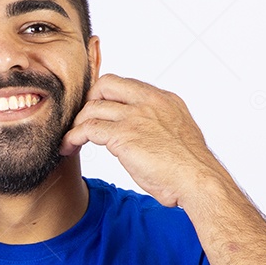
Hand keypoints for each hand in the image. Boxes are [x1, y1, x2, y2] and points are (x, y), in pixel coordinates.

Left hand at [59, 74, 213, 207]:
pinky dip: (72, 137)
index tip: (98, 111)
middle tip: (82, 121)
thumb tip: (144, 133)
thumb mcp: (178, 134)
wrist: (198, 180)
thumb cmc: (190, 167)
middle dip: (88, 101)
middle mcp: (148, 101)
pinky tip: (67, 147)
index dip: (107, 96)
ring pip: (91, 108)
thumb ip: (159, 125)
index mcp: (163, 99)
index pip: (125, 84)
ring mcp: (135, 116)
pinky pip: (87, 129)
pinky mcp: (123, 135)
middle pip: (104, 84)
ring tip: (71, 139)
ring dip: (76, 124)